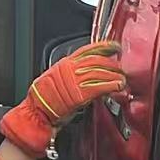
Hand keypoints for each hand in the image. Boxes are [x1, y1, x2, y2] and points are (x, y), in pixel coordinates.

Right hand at [0, 40, 126, 153]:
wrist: (37, 113)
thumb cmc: (45, 99)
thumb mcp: (57, 79)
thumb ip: (73, 73)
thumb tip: (88, 73)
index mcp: (65, 64)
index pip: (88, 50)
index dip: (103, 47)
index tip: (114, 47)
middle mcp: (70, 69)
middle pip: (97, 61)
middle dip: (112, 64)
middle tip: (121, 68)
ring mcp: (74, 81)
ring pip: (101, 73)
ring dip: (115, 76)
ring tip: (122, 79)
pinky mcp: (80, 94)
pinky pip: (100, 87)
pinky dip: (111, 86)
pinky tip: (118, 87)